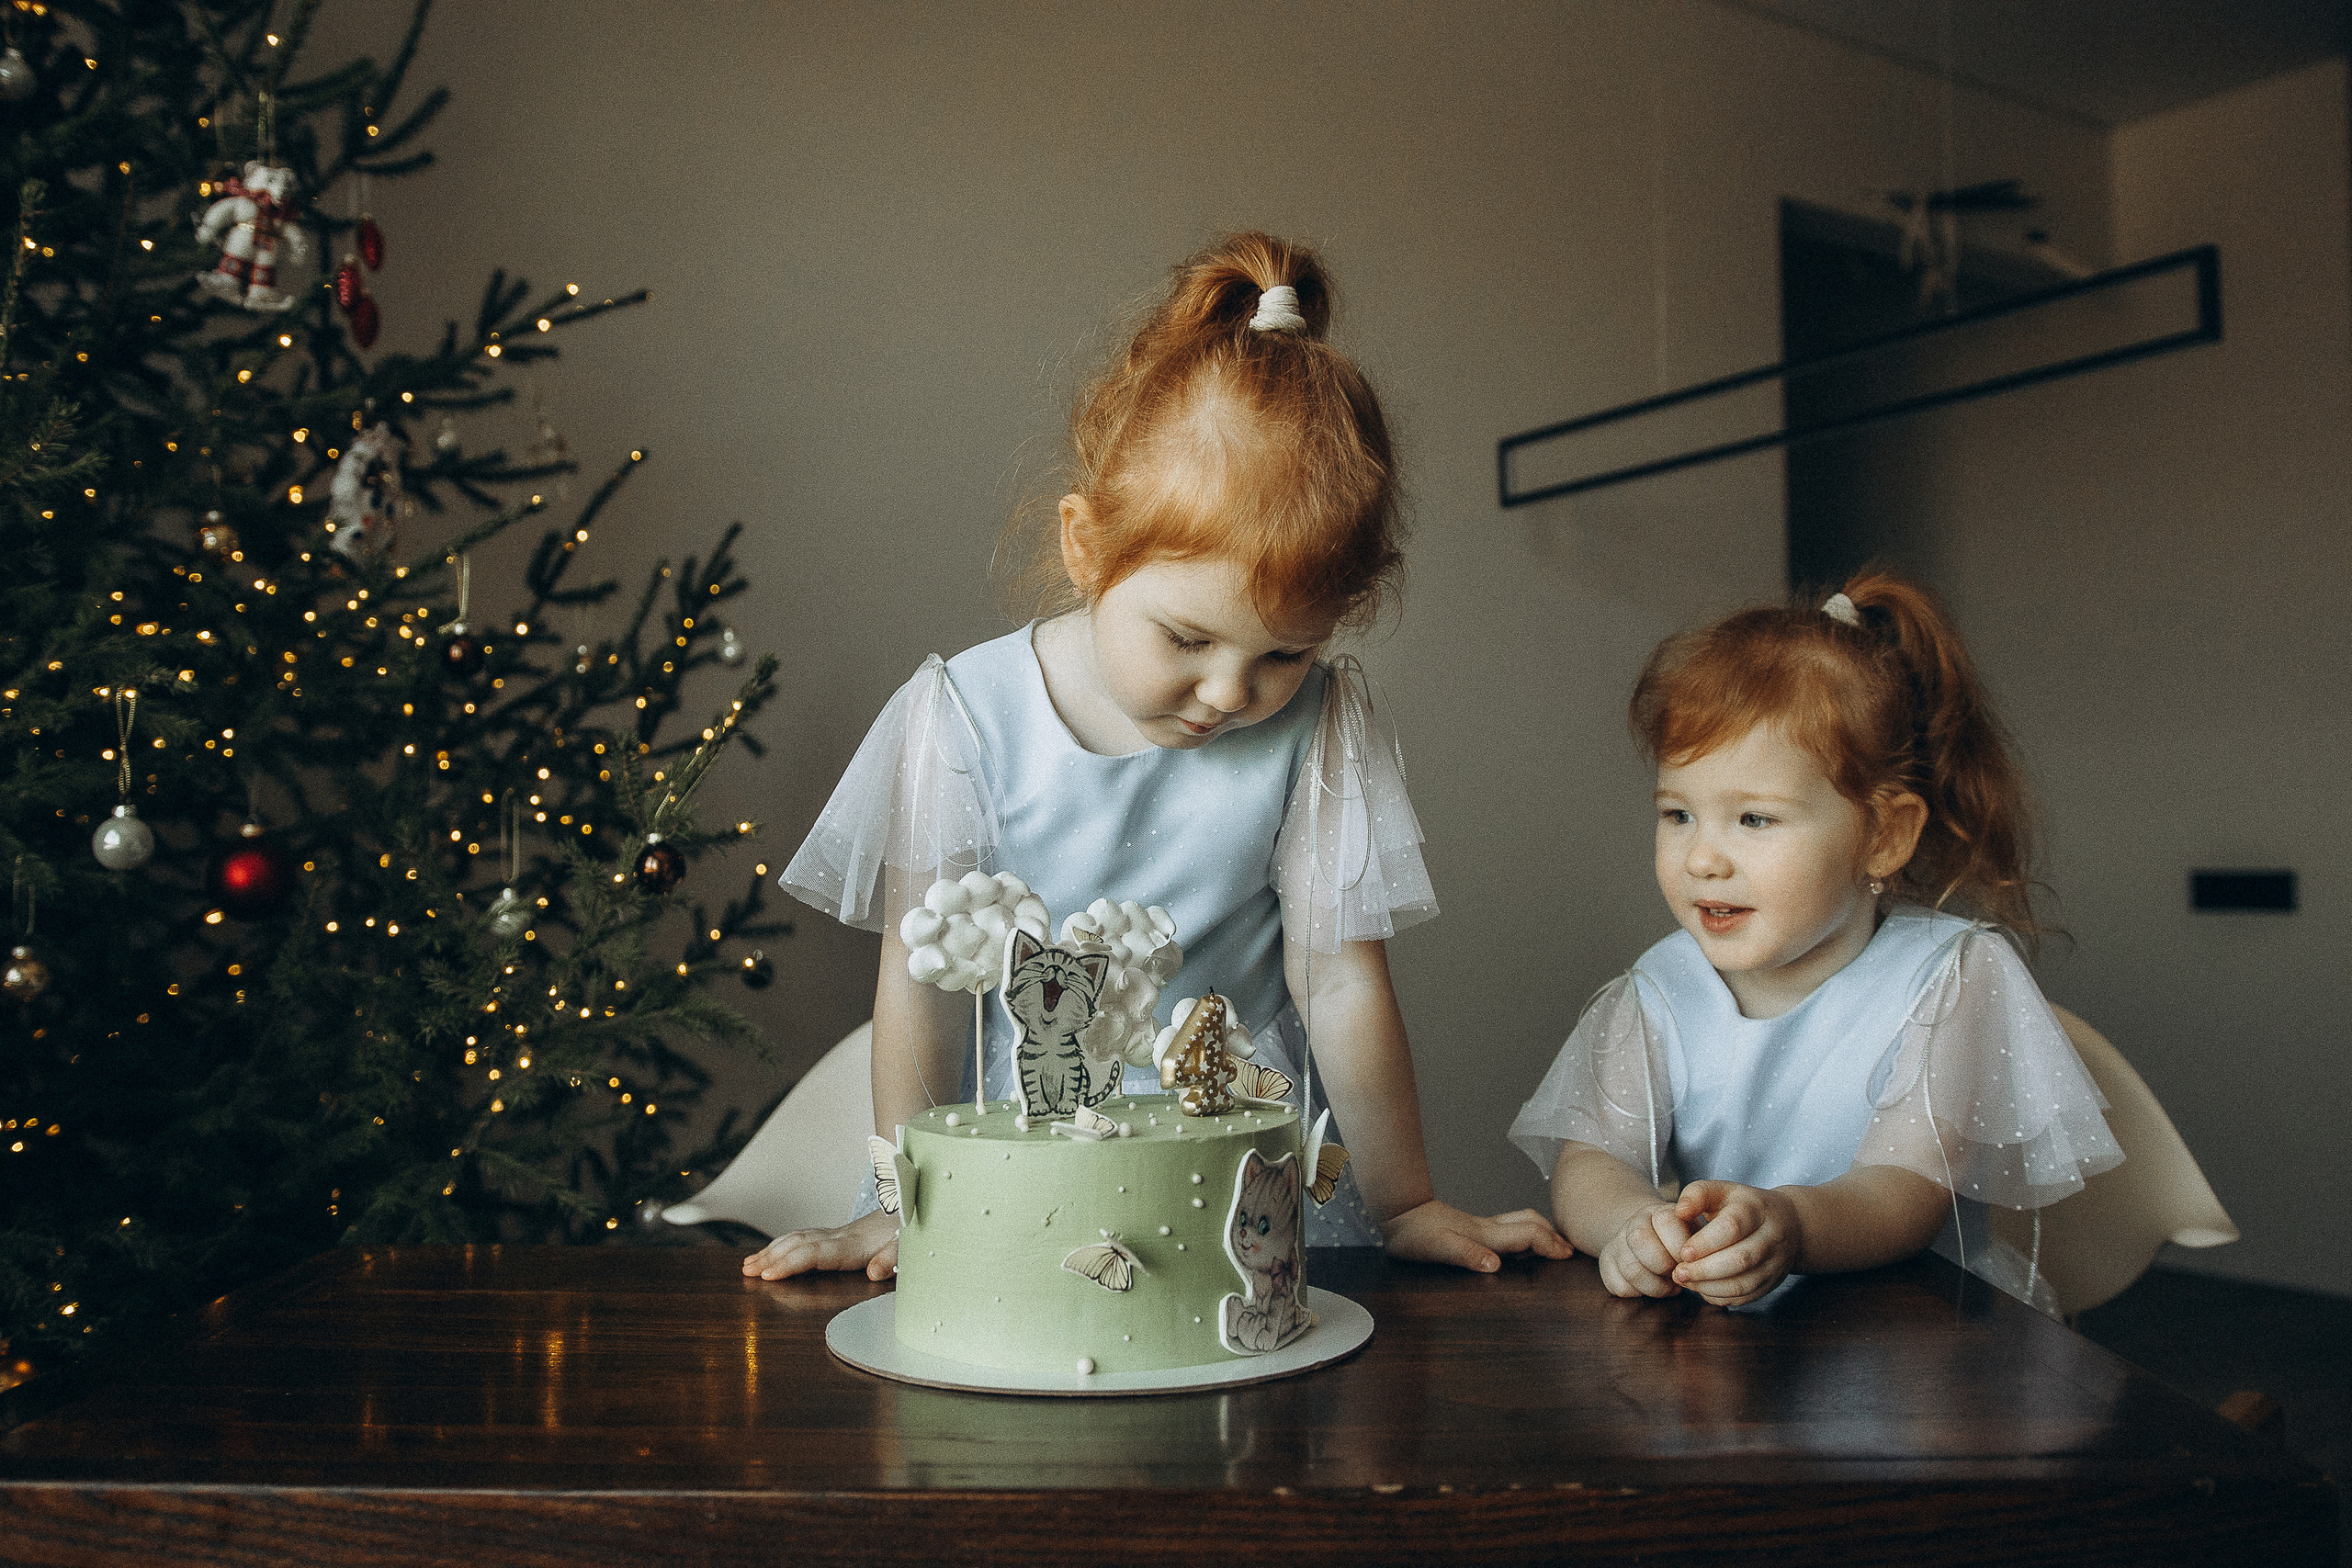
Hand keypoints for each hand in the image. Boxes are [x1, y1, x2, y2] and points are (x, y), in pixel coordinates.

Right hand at [742, 1207, 899, 1281]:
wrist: (913, 1204)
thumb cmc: (909, 1230)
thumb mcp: (908, 1246)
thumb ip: (892, 1259)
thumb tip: (874, 1273)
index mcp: (853, 1245)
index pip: (814, 1254)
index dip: (790, 1264)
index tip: (768, 1275)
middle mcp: (839, 1237)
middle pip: (798, 1245)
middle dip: (770, 1259)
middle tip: (747, 1272)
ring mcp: (835, 1234)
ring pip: (796, 1239)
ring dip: (771, 1251)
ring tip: (748, 1265)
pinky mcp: (836, 1235)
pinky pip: (803, 1238)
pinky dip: (783, 1245)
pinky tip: (771, 1253)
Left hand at [1380, 1198, 1573, 1272]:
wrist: (1396, 1212)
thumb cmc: (1413, 1234)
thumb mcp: (1437, 1248)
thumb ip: (1466, 1255)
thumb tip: (1494, 1266)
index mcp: (1485, 1235)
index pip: (1528, 1234)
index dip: (1550, 1244)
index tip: (1568, 1255)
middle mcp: (1487, 1228)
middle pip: (1531, 1223)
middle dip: (1554, 1235)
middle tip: (1571, 1251)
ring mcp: (1480, 1226)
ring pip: (1521, 1221)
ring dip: (1542, 1230)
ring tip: (1555, 1245)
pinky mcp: (1471, 1227)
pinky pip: (1508, 1227)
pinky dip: (1525, 1232)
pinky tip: (1520, 1245)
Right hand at [1596, 1202, 1688, 1297]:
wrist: (1655, 1240)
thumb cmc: (1685, 1244)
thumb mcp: (1697, 1236)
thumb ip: (1700, 1244)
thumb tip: (1695, 1265)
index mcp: (1661, 1212)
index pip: (1666, 1221)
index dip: (1680, 1247)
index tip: (1690, 1261)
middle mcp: (1635, 1222)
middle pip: (1639, 1239)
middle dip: (1664, 1265)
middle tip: (1677, 1275)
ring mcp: (1617, 1242)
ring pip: (1630, 1269)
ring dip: (1655, 1286)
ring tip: (1669, 1287)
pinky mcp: (1606, 1263)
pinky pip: (1618, 1285)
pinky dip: (1638, 1293)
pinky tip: (1650, 1287)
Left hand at [1671, 1180, 1801, 1306]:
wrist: (1789, 1223)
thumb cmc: (1744, 1206)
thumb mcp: (1722, 1190)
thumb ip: (1697, 1195)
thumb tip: (1680, 1212)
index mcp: (1755, 1209)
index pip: (1732, 1227)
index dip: (1705, 1242)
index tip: (1684, 1252)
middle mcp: (1771, 1237)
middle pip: (1740, 1259)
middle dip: (1705, 1270)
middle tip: (1679, 1273)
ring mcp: (1775, 1262)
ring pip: (1744, 1283)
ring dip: (1710, 1287)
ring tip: (1686, 1282)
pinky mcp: (1772, 1282)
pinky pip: (1746, 1297)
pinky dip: (1721, 1297)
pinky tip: (1702, 1289)